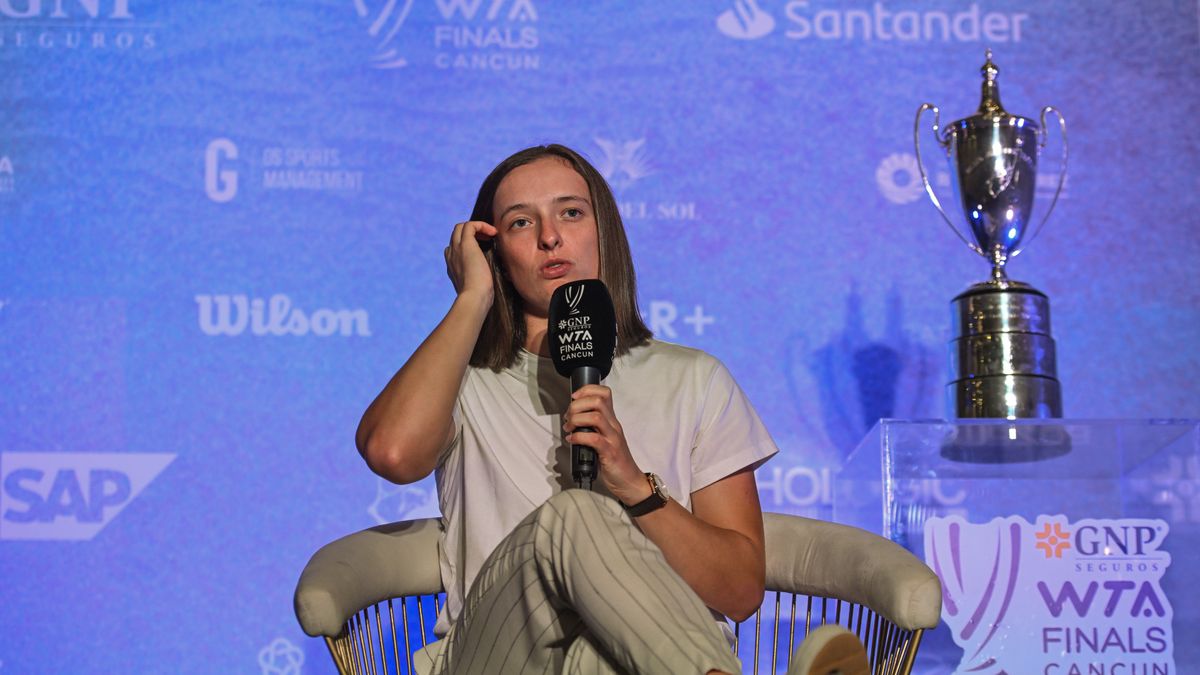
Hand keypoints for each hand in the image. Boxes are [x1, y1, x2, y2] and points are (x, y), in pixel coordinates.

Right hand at [444, 220, 498, 302]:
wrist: (474, 297)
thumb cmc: (479, 295)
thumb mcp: (477, 284)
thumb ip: (478, 276)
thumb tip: (488, 275)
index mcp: (452, 265)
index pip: (454, 247)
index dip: (468, 242)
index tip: (483, 246)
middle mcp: (451, 255)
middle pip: (456, 234)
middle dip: (472, 232)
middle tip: (487, 238)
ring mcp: (456, 249)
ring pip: (460, 227)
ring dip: (477, 227)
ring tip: (491, 234)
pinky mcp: (465, 244)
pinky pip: (470, 225)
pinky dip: (482, 225)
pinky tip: (493, 233)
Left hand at [563, 384, 650, 504]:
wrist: (629, 481)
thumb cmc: (615, 461)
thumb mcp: (604, 438)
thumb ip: (592, 428)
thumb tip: (572, 420)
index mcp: (612, 420)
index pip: (604, 393)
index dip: (587, 390)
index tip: (574, 398)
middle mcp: (614, 426)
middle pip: (597, 401)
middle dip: (577, 405)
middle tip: (568, 417)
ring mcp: (613, 438)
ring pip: (595, 416)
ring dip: (576, 419)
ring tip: (569, 428)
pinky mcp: (610, 452)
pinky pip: (593, 438)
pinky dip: (578, 437)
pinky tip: (572, 440)